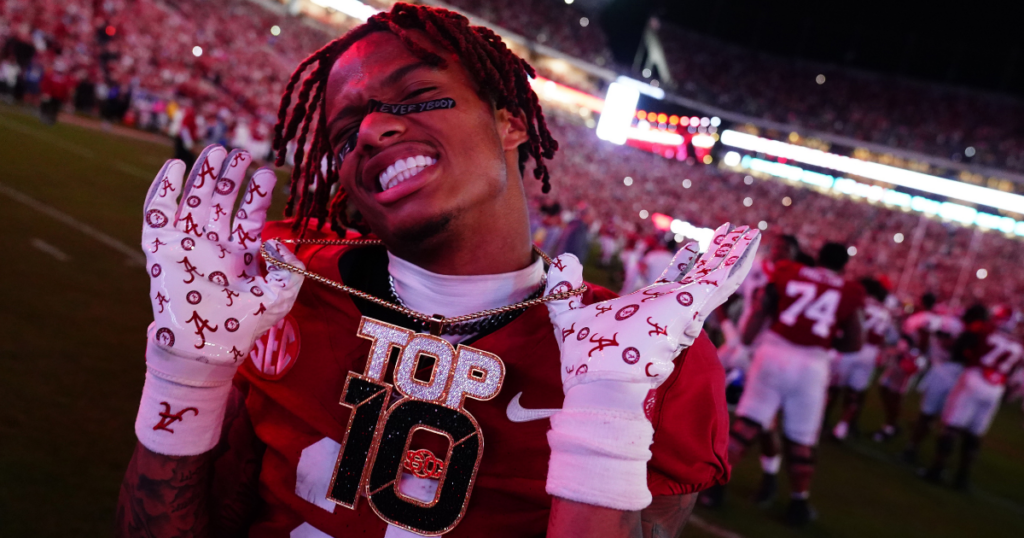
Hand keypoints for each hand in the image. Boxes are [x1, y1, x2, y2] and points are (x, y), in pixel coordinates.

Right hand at [142, 145, 303, 386]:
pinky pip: (158, 211)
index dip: (258, 193)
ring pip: (193, 199)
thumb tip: (276, 238)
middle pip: (220, 199)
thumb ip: (290, 267)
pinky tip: (174, 167)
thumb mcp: (281, 296)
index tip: (268, 172)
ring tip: (216, 151)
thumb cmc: (244, 324)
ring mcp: (186, 243)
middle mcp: (214, 244)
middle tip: (239, 153)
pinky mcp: (160, 247)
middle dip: (230, 176)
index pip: (249, 214)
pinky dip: (163, 188)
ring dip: (203, 174)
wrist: (207, 345)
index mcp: (241, 252)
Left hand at [544, 223, 760, 393]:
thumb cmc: (585, 358)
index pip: (673, 280)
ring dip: (734, 252)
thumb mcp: (568, 312)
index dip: (683, 262)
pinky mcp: (690, 307)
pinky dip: (736, 260)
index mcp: (649, 308)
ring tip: (750, 231)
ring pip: (716, 276)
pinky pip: (720, 280)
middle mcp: (670, 308)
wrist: (600, 383)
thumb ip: (566, 284)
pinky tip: (750, 240)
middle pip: (701, 275)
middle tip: (730, 231)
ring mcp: (682, 308)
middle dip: (717, 253)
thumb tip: (566, 256)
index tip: (693, 246)